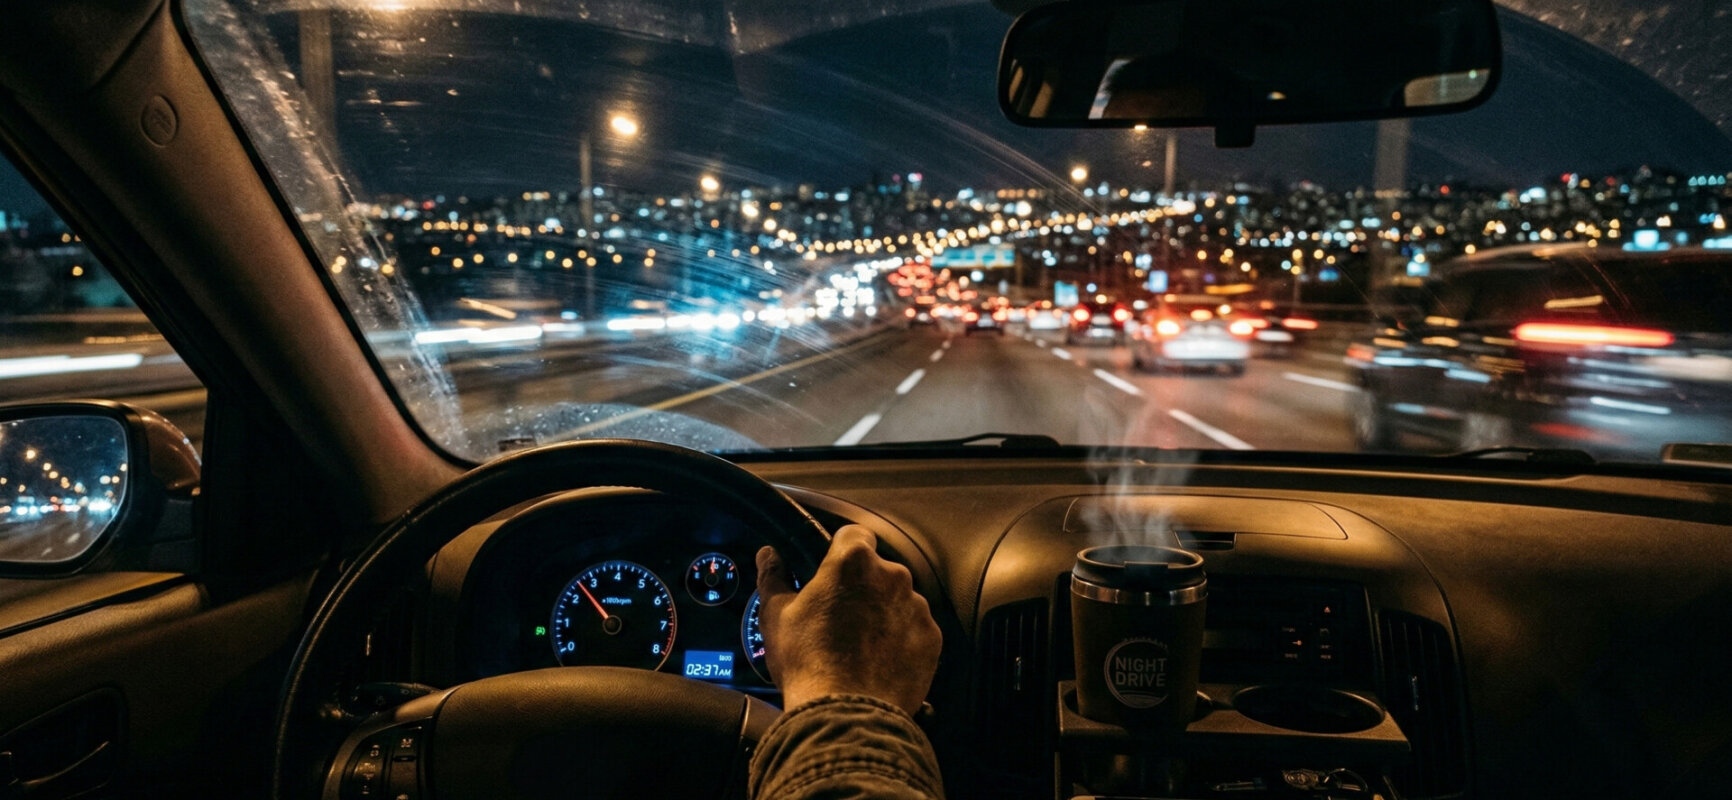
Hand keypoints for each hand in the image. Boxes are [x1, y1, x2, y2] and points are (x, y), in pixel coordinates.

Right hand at [756, 526, 940, 714]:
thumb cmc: (808, 662)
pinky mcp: (931, 638)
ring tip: (860, 645)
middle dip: (862, 587)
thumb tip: (768, 555)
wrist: (845, 714)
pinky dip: (901, 640)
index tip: (833, 570)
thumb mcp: (777, 615)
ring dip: (883, 613)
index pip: (854, 535)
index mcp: (853, 562)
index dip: (842, 550)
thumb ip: (773, 576)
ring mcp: (916, 608)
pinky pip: (915, 629)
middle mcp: (892, 577)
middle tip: (840, 617)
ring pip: (899, 600)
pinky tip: (879, 661)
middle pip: (878, 570)